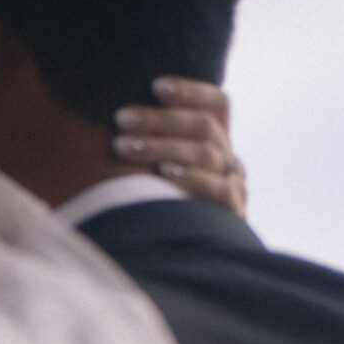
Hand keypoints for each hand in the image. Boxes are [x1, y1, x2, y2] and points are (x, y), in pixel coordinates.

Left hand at [111, 75, 246, 215]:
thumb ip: (147, 140)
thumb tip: (110, 116)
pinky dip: (191, 178)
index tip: (155, 86)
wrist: (186, 256)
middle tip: (121, 119)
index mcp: (216, 140)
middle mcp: (229, 158)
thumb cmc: (154, 202)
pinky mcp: (233, 212)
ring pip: (205, 154)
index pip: (216, 103)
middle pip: (203, 126)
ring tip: (123, 147)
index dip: (190, 91)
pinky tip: (164, 174)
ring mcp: (234, 184)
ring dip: (162, 146)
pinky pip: (218, 189)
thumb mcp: (155, 166)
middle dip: (159, 120)